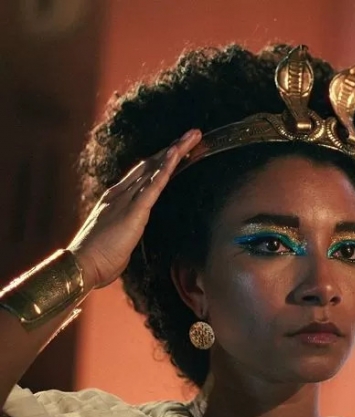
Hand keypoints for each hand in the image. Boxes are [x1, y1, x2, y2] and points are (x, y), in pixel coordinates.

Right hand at [67, 129, 201, 288]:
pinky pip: (154, 185)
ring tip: (192, 136)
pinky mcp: (135, 210)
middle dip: (172, 148)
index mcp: (115, 198)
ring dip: (176, 151)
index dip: (160, 160)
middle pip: (151, 165)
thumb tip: (132, 228)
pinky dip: (166, 168)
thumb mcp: (115, 235)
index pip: (142, 173)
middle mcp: (121, 193)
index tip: (176, 148)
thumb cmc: (98, 257)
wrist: (82, 264)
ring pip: (155, 169)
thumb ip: (125, 225)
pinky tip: (177, 154)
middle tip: (191, 134)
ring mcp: (127, 199)